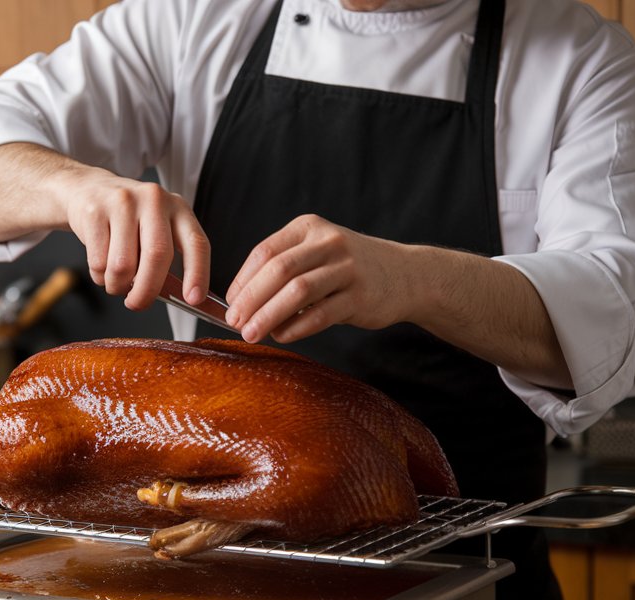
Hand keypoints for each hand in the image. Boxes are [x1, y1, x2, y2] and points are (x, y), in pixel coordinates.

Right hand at [61, 169, 210, 310]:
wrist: (86, 189)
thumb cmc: (126, 219)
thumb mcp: (155, 228)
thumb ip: (166, 258)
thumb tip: (174, 297)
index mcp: (177, 208)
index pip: (196, 243)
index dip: (198, 274)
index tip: (193, 299)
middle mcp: (154, 200)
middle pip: (157, 256)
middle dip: (146, 291)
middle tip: (137, 303)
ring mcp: (123, 203)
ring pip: (123, 265)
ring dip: (117, 285)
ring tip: (116, 281)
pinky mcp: (95, 212)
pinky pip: (98, 262)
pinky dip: (99, 276)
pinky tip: (101, 266)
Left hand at [224, 214, 411, 342]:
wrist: (406, 275)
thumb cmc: (349, 269)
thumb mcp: (316, 253)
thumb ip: (283, 270)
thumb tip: (241, 302)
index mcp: (309, 228)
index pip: (265, 252)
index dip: (242, 280)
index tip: (228, 304)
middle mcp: (328, 243)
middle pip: (278, 270)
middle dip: (251, 299)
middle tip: (234, 322)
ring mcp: (347, 268)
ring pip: (298, 292)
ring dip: (269, 315)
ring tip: (251, 334)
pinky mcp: (361, 296)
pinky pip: (321, 314)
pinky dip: (297, 327)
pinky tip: (282, 336)